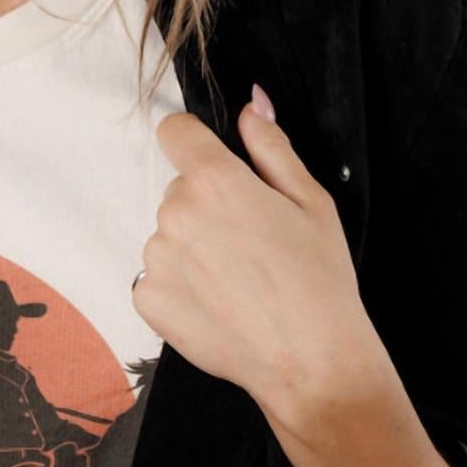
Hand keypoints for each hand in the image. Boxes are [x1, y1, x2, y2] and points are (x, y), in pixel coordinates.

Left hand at [131, 83, 386, 430]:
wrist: (309, 360)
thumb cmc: (319, 279)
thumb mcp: (311, 202)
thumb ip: (271, 148)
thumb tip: (250, 106)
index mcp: (215, 180)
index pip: (175, 132)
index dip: (194, 141)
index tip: (213, 162)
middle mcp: (175, 214)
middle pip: (179, 191)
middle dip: (208, 206)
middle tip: (251, 244)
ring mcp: (156, 259)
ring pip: (169, 235)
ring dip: (193, 248)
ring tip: (239, 282)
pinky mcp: (147, 299)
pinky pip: (157, 277)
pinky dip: (181, 286)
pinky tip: (219, 304)